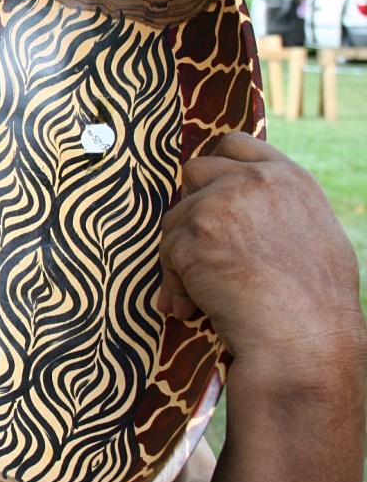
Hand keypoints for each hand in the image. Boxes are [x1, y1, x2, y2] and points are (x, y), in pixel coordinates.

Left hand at [158, 132, 365, 481]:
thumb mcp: (313, 237)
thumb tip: (241, 205)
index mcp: (287, 178)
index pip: (236, 143)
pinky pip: (166, 256)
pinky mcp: (190, 234)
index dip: (214, 165)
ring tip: (208, 297)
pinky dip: (175, 286)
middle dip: (191, 208)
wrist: (302, 339)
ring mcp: (218, 204)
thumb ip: (275, 209)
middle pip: (195, 172)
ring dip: (182, 257)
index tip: (202, 188)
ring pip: (174, 219)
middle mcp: (251, 181)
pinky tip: (198, 309)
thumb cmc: (316, 304)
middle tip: (199, 249)